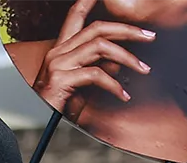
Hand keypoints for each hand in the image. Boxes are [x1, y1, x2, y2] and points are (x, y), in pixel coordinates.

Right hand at [31, 0, 154, 115]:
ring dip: (127, 57)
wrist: (37, 126)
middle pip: (97, 28)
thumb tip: (119, 62)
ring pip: (101, 47)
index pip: (76, 15)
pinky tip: (123, 95)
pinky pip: (96, 75)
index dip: (89, 1)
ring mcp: (58, 64)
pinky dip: (114, 85)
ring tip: (143, 69)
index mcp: (60, 50)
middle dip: (127, 30)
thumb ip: (98, 68)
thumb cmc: (58, 107)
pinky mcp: (61, 79)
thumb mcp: (82, 85)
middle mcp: (57, 52)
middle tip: (149, 37)